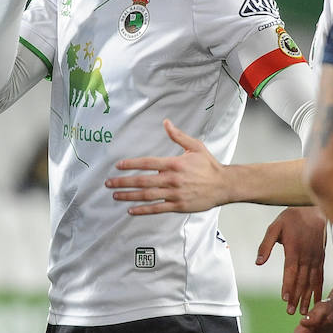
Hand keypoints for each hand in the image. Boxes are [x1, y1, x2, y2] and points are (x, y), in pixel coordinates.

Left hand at [108, 119, 227, 213]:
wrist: (224, 185)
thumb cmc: (209, 165)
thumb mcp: (195, 146)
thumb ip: (178, 136)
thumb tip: (166, 122)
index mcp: (174, 164)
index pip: (147, 163)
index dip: (131, 164)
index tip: (118, 166)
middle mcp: (172, 179)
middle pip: (143, 181)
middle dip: (123, 182)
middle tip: (108, 183)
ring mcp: (174, 194)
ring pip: (147, 196)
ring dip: (129, 196)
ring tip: (115, 195)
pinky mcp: (178, 206)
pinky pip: (157, 209)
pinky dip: (143, 210)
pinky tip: (131, 210)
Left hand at [258, 206, 326, 313]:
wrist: (314, 210)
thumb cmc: (292, 218)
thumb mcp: (274, 228)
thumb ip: (266, 245)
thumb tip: (258, 262)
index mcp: (294, 250)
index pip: (290, 272)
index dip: (288, 286)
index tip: (285, 299)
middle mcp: (306, 256)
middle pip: (301, 280)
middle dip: (296, 297)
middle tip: (291, 312)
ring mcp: (315, 258)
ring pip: (311, 281)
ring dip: (307, 297)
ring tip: (303, 311)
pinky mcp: (321, 258)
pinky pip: (320, 276)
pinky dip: (318, 289)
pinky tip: (316, 299)